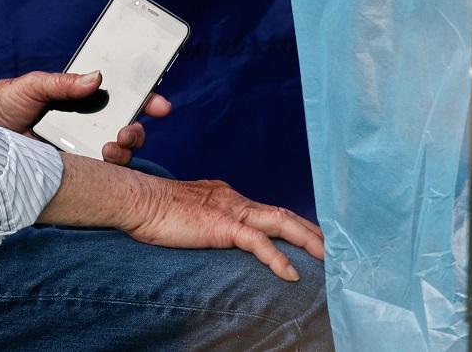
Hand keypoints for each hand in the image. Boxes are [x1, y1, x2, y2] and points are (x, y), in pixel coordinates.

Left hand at [0, 71, 169, 166]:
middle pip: (128, 129)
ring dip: (125, 151)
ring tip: (111, 148)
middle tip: (128, 130)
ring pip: (120, 154)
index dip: (146, 100)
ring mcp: (82, 149)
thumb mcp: (32, 86)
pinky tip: (101, 164)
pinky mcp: (74, 172)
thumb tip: (97, 77)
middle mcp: (88, 126)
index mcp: (82, 101)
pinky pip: (100, 175)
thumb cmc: (5, 103)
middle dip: (138, 131)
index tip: (160, 104)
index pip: (122, 98)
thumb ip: (62, 83)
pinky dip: (109, 172)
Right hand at [121, 174, 324, 281]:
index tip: (309, 239)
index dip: (291, 225)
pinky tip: (291, 274)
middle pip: (282, 213)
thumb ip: (205, 220)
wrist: (137, 199)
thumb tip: (210, 232)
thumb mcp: (186, 213)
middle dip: (311, 231)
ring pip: (281, 223)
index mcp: (226, 196)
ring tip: (328, 259)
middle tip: (334, 249)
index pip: (267, 211)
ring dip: (308, 241)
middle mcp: (234, 199)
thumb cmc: (153, 209)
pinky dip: (278, 259)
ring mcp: (231, 210)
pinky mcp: (224, 225)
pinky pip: (260, 243)